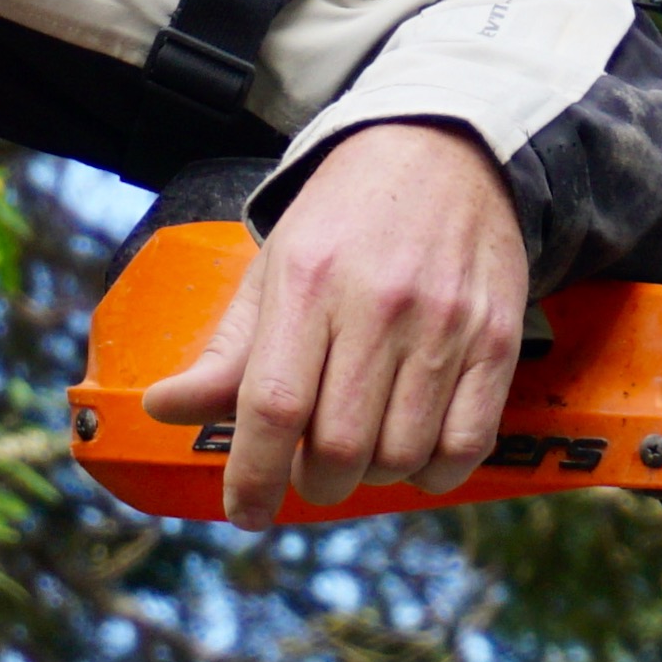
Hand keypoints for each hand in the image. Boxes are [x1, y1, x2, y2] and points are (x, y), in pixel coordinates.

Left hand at [141, 122, 530, 528]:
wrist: (445, 150)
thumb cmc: (345, 219)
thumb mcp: (273, 267)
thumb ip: (226, 350)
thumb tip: (164, 410)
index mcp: (306, 282)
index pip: (273, 406)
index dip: (254, 475)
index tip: (244, 512)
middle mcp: (378, 304)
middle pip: (340, 446)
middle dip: (314, 483)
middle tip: (308, 472)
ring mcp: (445, 324)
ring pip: (401, 454)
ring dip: (370, 476)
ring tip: (360, 450)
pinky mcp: (497, 338)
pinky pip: (467, 443)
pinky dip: (434, 470)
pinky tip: (413, 451)